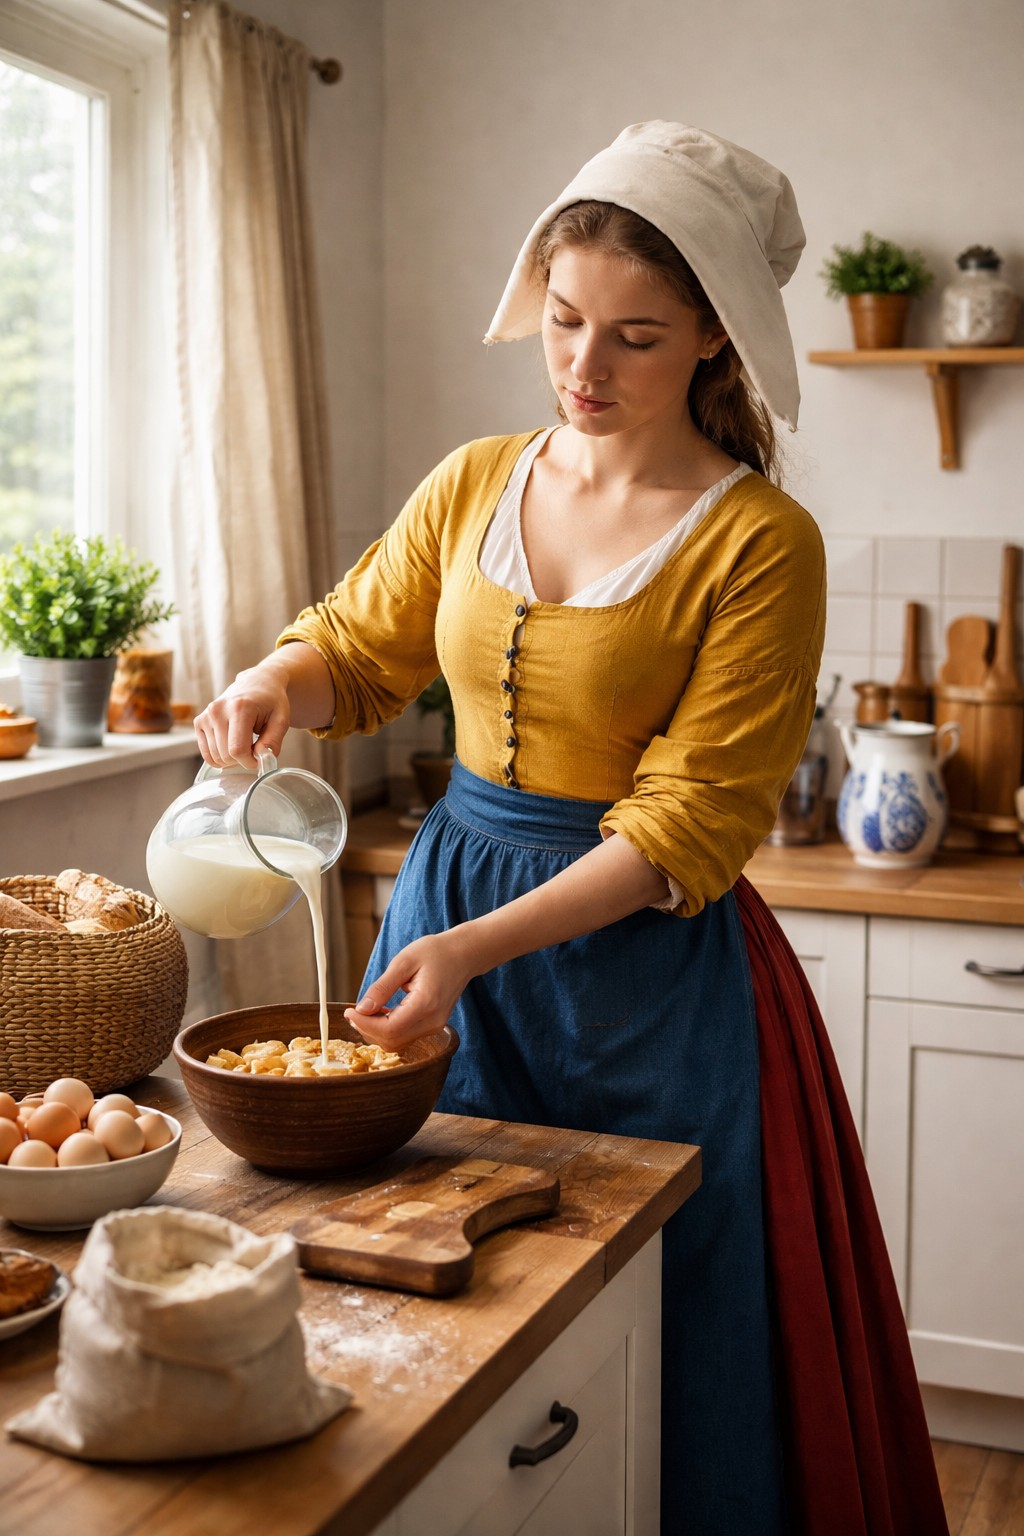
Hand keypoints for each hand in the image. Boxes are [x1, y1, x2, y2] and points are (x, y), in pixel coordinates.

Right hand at [194, 660, 292, 768]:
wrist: (256, 682)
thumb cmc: (271, 701)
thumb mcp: (281, 719)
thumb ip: (272, 741)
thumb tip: (261, 759)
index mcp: (240, 708)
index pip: (237, 750)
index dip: (250, 762)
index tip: (260, 758)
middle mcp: (218, 710)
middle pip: (226, 755)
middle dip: (242, 760)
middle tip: (254, 749)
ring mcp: (206, 715)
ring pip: (215, 756)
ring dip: (231, 758)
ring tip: (244, 743)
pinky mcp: (200, 721)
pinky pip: (206, 753)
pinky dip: (219, 755)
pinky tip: (231, 745)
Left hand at [344, 929, 477, 1049]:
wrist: (464, 954)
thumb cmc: (436, 952)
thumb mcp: (404, 961)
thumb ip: (382, 987)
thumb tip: (362, 1008)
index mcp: (426, 1004)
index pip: (390, 1029)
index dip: (365, 1023)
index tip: (349, 1010)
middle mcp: (433, 1021)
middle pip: (392, 1041)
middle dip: (367, 1029)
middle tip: (354, 1010)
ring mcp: (435, 1026)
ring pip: (397, 1043)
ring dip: (376, 1031)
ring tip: (365, 1011)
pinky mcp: (433, 1026)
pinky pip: (405, 1036)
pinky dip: (388, 1029)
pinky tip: (381, 1013)